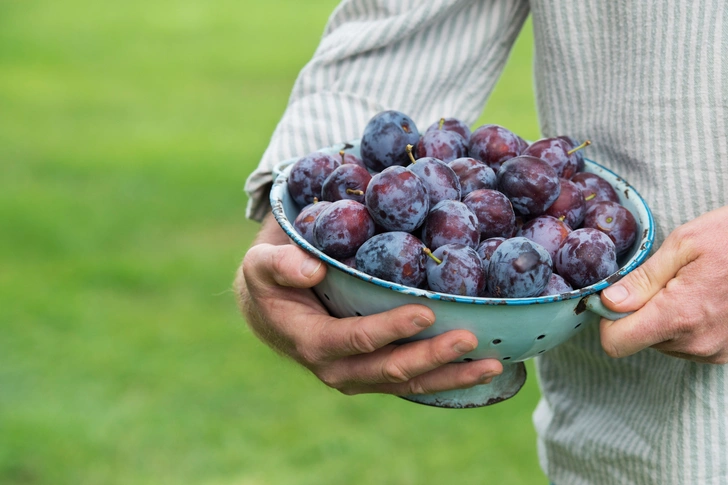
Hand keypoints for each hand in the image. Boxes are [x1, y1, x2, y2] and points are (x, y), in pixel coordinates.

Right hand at [234, 215, 502, 394]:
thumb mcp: (262, 264)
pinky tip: (480, 369)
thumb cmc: (270, 282)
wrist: (273, 312)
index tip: (425, 311)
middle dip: (431, 357)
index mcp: (311, 342)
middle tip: (470, 338)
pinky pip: (414, 382)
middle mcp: (337, 369)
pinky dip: (447, 377)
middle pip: (390, 370)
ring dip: (450, 375)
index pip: (356, 340)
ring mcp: (360, 376)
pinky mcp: (376, 373)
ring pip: (409, 384)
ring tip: (491, 364)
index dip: (391, 329)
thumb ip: (280, 263)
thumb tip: (312, 268)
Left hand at [599, 205, 727, 363]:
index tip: (615, 299)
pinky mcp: (727, 354)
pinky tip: (704, 300)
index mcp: (679, 316)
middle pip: (639, 340)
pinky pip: (688, 345)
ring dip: (665, 319)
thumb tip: (608, 302)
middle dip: (641, 312)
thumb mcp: (684, 244)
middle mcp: (696, 343)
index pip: (617, 342)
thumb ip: (642, 279)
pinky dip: (686, 325)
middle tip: (664, 282)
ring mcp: (715, 352)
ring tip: (690, 287)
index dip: (608, 320)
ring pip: (663, 343)